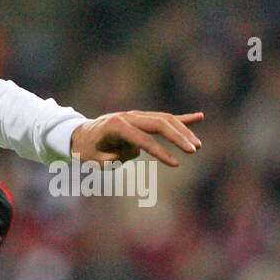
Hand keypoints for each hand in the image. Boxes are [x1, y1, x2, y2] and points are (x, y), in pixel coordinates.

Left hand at [69, 111, 202, 166]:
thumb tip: (134, 152)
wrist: (79, 134)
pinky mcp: (141, 118)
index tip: (175, 164)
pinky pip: (164, 118)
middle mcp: (128, 117)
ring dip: (183, 131)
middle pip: (159, 123)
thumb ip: (112, 158)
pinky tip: (200, 117)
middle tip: (194, 150)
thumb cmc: (86, 150)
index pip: (143, 139)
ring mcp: (136, 115)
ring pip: (165, 120)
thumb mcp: (93, 159)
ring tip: (198, 145)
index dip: (160, 152)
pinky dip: (181, 118)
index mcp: (115, 126)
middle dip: (178, 137)